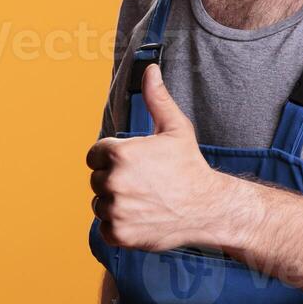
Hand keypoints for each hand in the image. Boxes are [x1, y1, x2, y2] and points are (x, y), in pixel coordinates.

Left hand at [86, 63, 228, 251]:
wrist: (208, 207)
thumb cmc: (190, 167)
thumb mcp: (175, 128)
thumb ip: (156, 99)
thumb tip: (150, 69)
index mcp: (119, 154)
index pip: (95, 156)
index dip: (112, 159)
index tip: (135, 165)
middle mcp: (113, 182)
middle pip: (96, 180)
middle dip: (115, 181)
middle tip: (144, 183)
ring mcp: (115, 210)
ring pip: (99, 204)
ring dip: (115, 203)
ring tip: (144, 200)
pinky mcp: (118, 233)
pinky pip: (104, 227)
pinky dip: (119, 225)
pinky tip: (141, 217)